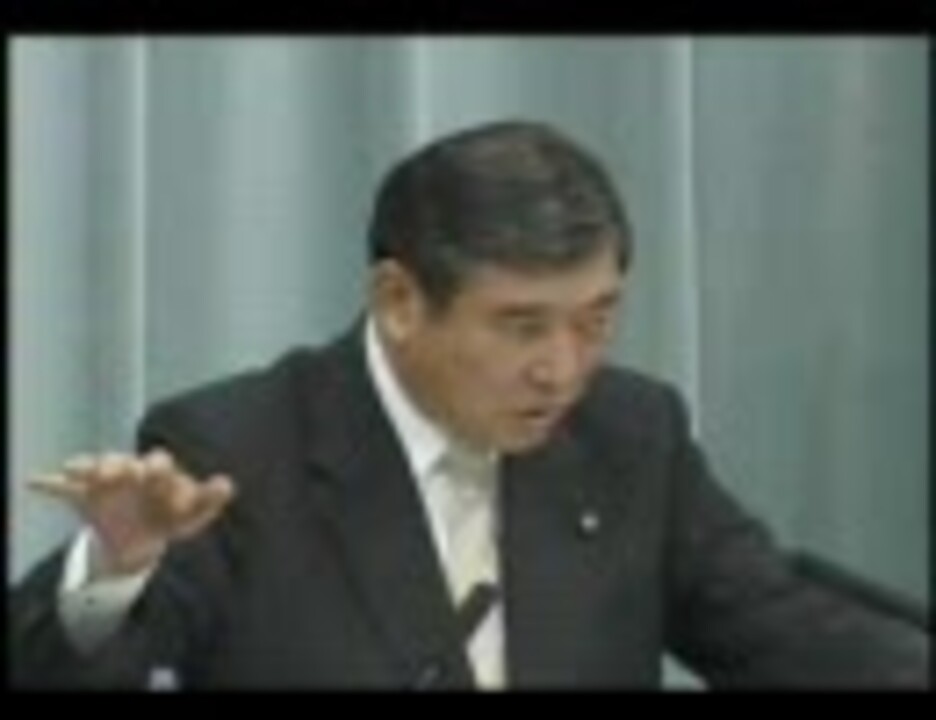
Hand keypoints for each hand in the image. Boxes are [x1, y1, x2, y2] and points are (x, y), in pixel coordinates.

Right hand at [29, 449, 234, 577]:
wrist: (140, 536)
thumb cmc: (171, 515)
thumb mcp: (193, 514)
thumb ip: (211, 499)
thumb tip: (228, 484)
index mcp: (162, 474)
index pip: (160, 467)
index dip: (159, 472)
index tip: (150, 474)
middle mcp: (134, 471)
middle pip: (127, 465)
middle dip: (124, 467)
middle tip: (122, 472)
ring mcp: (108, 480)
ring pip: (98, 469)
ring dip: (92, 469)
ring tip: (78, 468)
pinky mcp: (84, 494)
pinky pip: (64, 486)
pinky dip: (50, 483)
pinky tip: (35, 481)